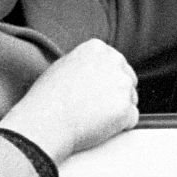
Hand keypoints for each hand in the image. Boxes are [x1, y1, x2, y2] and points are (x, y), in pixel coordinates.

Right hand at [0, 39, 137, 165]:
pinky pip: (132, 119)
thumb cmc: (47, 98)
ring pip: (131, 99)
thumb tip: (96, 70)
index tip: (96, 92)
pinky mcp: (125, 108)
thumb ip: (86, 64)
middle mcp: (114, 61)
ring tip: (93, 118)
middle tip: (96, 108)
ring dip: (119, 110)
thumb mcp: (63, 66)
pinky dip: (120, 127)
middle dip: (117, 94)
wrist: (45, 122)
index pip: (116, 63)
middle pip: (128, 80)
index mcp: (97, 48)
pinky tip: (100, 127)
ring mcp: (122, 85)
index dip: (107, 81)